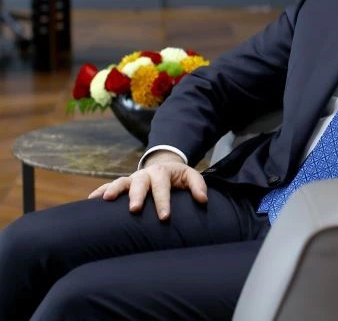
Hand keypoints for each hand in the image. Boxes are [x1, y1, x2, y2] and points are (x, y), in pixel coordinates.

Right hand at [88, 150, 207, 219]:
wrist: (164, 165)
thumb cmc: (178, 176)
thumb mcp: (190, 176)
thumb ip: (198, 185)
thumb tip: (202, 200)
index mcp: (162, 172)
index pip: (162, 187)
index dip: (163, 201)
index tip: (164, 217)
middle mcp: (145, 174)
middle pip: (140, 183)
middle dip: (137, 195)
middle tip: (134, 209)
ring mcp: (132, 179)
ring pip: (121, 182)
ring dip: (113, 190)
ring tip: (106, 200)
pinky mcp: (124, 184)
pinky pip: (109, 186)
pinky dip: (100, 192)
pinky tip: (90, 200)